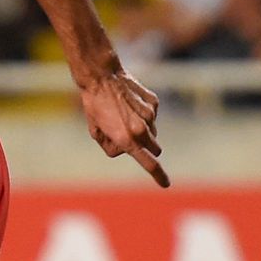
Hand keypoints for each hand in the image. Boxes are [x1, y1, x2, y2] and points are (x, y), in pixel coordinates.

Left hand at [80, 70, 169, 187]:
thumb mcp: (96, 132)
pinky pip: (153, 115)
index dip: (158, 175)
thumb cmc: (94, 105)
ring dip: (143, 129)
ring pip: (153, 132)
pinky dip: (144, 114)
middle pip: (154, 149)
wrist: (101, 76)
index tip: (165, 184)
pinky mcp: (153, 102)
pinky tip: (129, 103)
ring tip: (124, 114)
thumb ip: (112, 146)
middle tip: (127, 135)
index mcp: (126, 139)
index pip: (148, 163)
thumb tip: (124, 148)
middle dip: (146, 148)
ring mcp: (150, 115)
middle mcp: (141, 129)